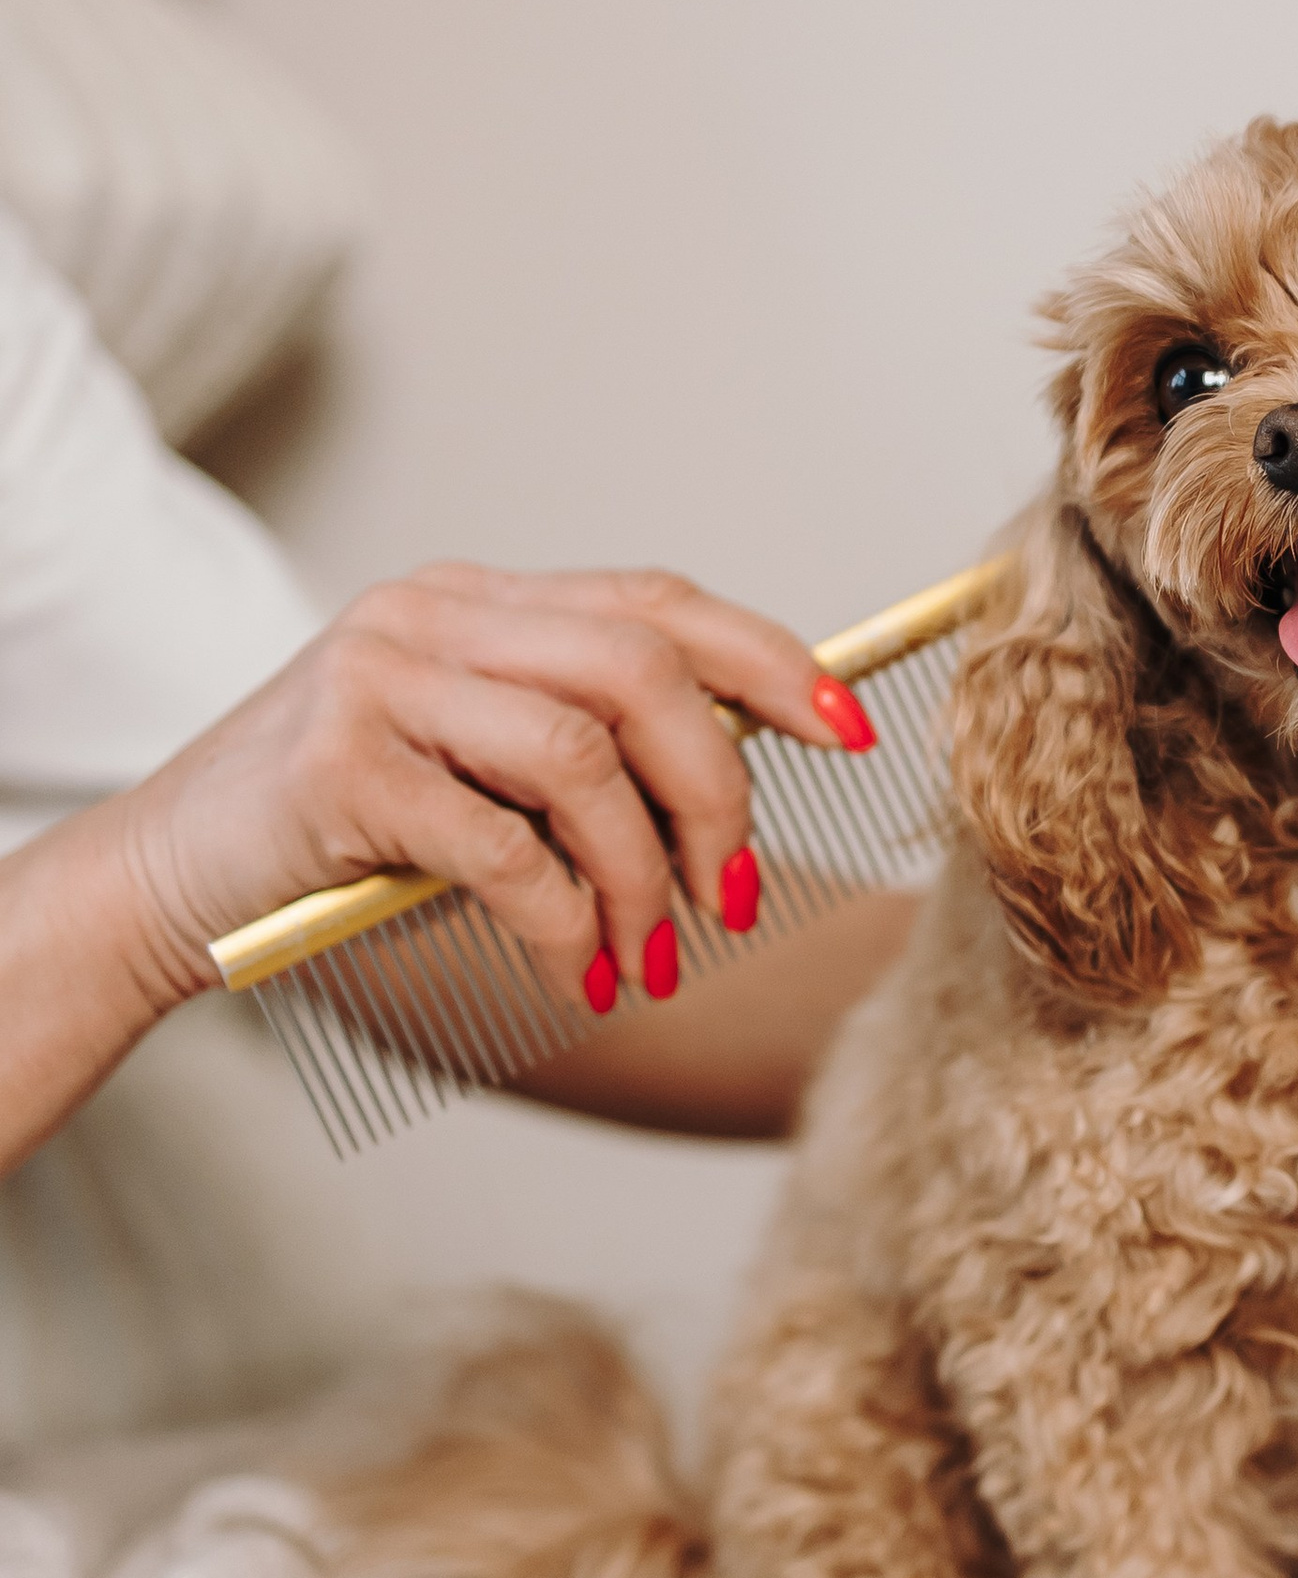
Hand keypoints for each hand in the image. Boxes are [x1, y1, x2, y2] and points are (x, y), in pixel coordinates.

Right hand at [105, 564, 858, 1018]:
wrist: (166, 882)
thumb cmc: (345, 839)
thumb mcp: (475, 772)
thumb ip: (580, 754)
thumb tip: (731, 794)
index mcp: (479, 601)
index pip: (660, 602)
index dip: (771, 662)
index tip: (851, 730)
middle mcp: (432, 617)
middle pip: (643, 672)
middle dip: (716, 795)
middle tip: (728, 901)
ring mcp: (381, 681)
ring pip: (584, 758)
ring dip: (643, 878)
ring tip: (648, 961)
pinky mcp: (341, 768)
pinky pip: (505, 847)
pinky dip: (565, 925)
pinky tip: (576, 976)